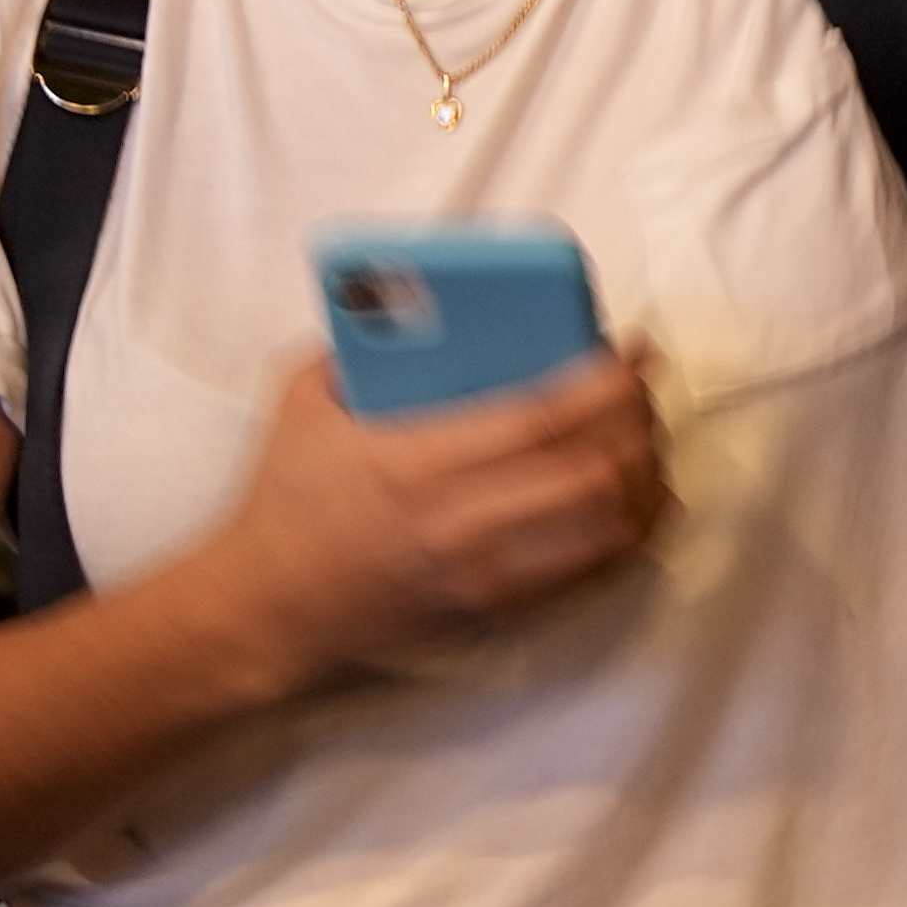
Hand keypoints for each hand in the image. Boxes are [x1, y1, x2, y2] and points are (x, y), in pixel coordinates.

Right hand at [186, 353, 669, 690]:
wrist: (259, 611)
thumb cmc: (281, 504)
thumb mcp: (301, 405)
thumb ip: (352, 344)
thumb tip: (406, 295)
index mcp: (416, 462)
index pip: (545, 417)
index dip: (609, 380)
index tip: (634, 350)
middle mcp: (459, 521)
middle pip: (595, 468)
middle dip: (640, 420)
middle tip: (644, 388)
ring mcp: (483, 573)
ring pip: (608, 523)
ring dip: (646, 474)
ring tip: (647, 438)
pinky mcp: (496, 611)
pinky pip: (592, 571)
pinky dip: (631, 529)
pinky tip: (638, 497)